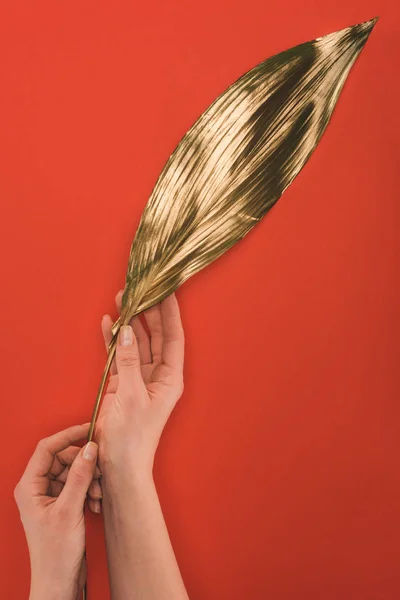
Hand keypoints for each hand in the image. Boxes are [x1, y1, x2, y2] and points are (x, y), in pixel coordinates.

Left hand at [14, 424, 99, 599]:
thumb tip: (90, 449)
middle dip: (84, 465)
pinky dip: (89, 491)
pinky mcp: (61, 504)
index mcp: (29, 486)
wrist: (59, 582)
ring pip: (73, 472)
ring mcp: (49, 496)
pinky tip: (96, 504)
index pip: (47, 448)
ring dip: (89, 480)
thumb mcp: (70, 509)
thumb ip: (80, 476)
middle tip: (100, 473)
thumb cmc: (55, 553)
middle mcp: (37, 488)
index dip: (68, 435)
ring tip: (98, 495)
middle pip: (63, 459)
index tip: (90, 429)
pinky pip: (77, 485)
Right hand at [95, 291, 184, 477]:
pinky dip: (113, 340)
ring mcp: (139, 378)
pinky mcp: (121, 383)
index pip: (173, 337)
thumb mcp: (132, 395)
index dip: (170, 313)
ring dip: (129, 322)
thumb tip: (128, 330)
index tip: (166, 290)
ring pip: (136, 342)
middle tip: (141, 289)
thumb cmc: (133, 436)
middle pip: (155, 335)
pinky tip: (108, 323)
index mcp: (170, 378)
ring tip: (122, 298)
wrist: (117, 465)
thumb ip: (129, 360)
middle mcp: (157, 375)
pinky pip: (119, 355)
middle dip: (148, 312)